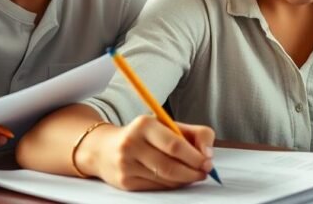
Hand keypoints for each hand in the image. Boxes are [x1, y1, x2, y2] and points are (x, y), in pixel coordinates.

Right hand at [79, 116, 214, 190]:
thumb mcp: (167, 125)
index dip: (195, 156)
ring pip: (164, 179)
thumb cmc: (143, 135)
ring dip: (184, 180)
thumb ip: (195, 134)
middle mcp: (132, 144)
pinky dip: (171, 185)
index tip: (208, 162)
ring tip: (192, 175)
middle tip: (204, 172)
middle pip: (170, 165)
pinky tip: (176, 179)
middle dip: (192, 172)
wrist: (103, 149)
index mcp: (144, 124)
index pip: (174, 145)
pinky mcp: (125, 182)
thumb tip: (208, 155)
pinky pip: (156, 187)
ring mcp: (126, 165)